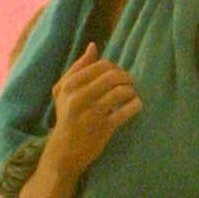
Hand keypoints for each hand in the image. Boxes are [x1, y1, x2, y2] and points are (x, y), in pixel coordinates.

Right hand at [48, 44, 139, 175]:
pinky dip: (136, 105)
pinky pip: (127, 110)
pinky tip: (135, 105)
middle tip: (128, 84)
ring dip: (132, 91)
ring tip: (131, 95)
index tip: (117, 76)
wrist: (64, 151)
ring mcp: (92, 113)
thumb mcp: (63, 91)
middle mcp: (79, 98)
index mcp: (70, 85)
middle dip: (126, 77)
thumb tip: (93, 46)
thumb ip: (77, 67)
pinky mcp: (104, 128)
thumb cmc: (66, 116)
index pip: (101, 65)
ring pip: (122, 91)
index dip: (114, 68)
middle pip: (113, 76)